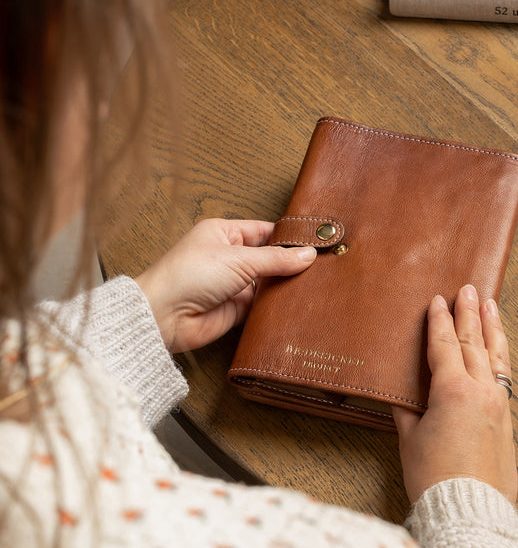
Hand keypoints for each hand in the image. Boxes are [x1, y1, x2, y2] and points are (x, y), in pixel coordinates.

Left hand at [135, 218, 316, 352]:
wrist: (164, 315)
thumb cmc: (188, 275)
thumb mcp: (238, 259)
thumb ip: (275, 259)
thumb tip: (307, 254)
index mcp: (224, 234)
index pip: (265, 231)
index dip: (289, 237)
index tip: (317, 242)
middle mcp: (229, 257)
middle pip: (269, 257)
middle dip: (291, 262)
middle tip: (323, 264)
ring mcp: (233, 284)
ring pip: (268, 282)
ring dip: (285, 284)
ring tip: (316, 283)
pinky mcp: (235, 309)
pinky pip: (262, 306)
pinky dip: (276, 305)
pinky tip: (297, 303)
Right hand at [392, 285, 517, 504]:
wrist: (471, 511)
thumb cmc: (435, 478)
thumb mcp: (410, 440)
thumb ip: (408, 410)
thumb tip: (404, 393)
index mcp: (453, 391)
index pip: (445, 346)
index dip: (439, 321)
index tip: (437, 301)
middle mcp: (481, 392)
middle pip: (474, 343)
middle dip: (470, 314)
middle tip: (469, 290)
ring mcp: (499, 406)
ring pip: (497, 358)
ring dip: (493, 329)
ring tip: (493, 306)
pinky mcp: (507, 422)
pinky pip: (504, 378)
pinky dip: (500, 358)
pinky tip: (498, 352)